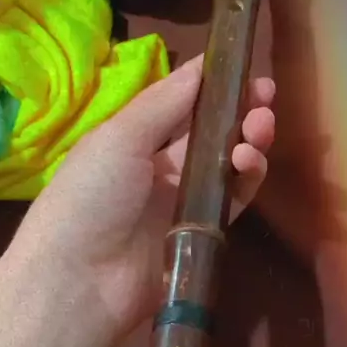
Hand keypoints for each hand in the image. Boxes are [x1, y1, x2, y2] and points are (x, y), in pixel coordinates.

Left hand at [14, 55, 274, 346]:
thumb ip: (165, 104)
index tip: (243, 66)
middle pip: (209, 135)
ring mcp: (182, 204)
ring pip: (227, 166)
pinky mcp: (202, 236)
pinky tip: (248, 160)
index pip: (179, 106)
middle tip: (265, 95)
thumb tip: (202, 66)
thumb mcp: (119, 138)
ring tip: (260, 127)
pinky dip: (247, 178)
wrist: (81, 280)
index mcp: (132, 141)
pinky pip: (232, 201)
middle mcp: (159, 170)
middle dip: (240, 112)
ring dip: (248, 141)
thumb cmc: (90, 196)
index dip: (211, 86)